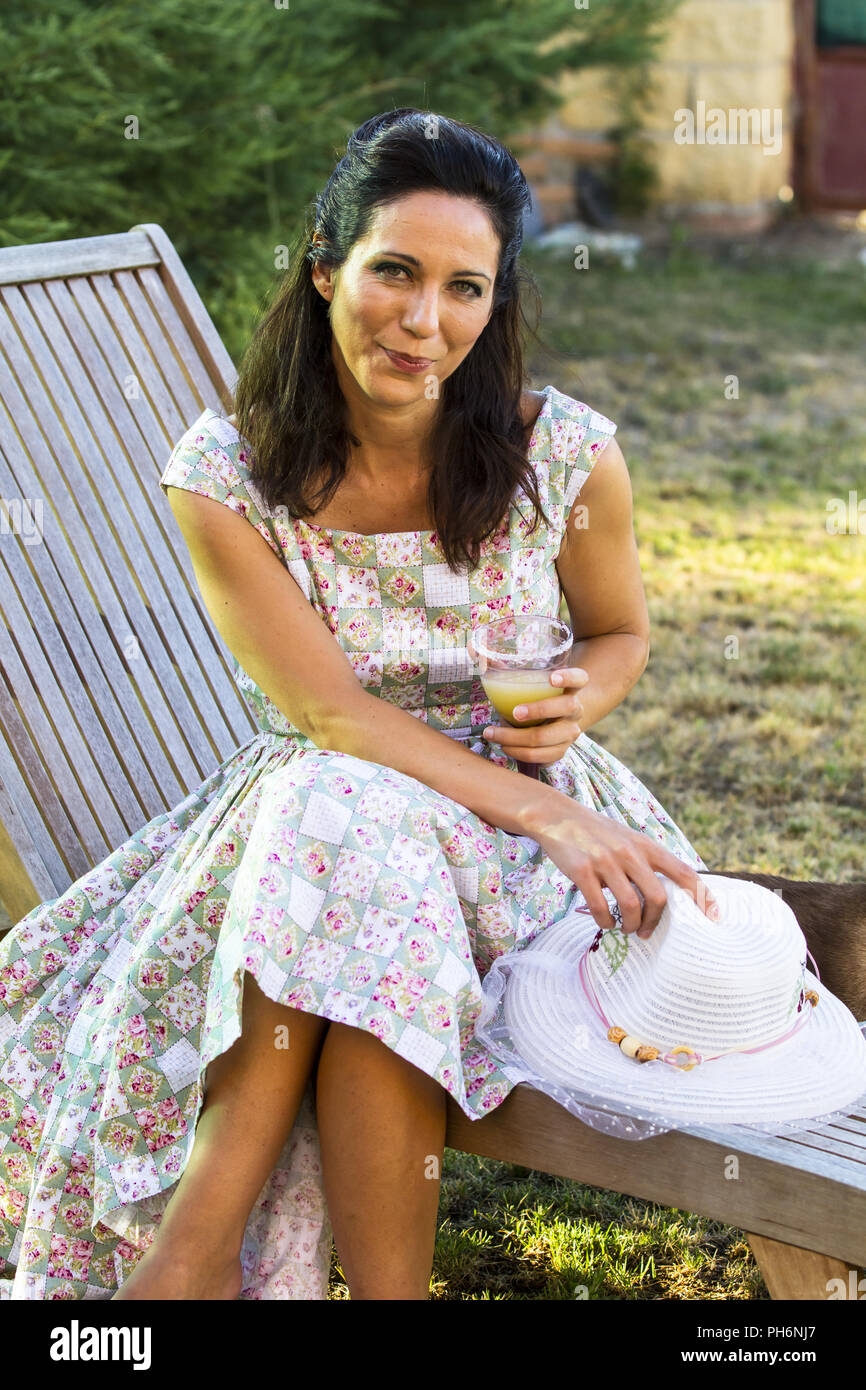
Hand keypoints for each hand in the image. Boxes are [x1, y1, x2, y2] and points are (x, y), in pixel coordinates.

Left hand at [482, 667, 588, 766]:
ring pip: (547, 737)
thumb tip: (474, 650)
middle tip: (515, 712)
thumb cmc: (532, 697)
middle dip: (539, 709)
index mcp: (570, 688)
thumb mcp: (524, 682)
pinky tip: (504, 746)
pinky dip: (519, 753)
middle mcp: (575, 709)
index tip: (552, 678)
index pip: (580, 678)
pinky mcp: (560, 751)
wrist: (549, 723)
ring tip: (492, 733)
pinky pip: (541, 756)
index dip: (569, 677)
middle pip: (567, 707)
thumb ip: (502, 666)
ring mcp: (570, 732)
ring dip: (516, 737)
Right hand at [529, 796, 719, 937]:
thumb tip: (667, 893)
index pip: (683, 872)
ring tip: (625, 928)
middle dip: (655, 921)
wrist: (558, 816)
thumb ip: (647, 860)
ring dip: (631, 925)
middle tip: (646, 932)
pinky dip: (606, 921)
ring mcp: (606, 862)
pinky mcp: (583, 871)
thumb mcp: (628, 838)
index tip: (713, 917)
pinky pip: (601, 907)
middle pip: (658, 897)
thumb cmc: (597, 833)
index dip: (702, 896)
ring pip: (631, 905)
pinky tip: (605, 922)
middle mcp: (630, 853)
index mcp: (646, 846)